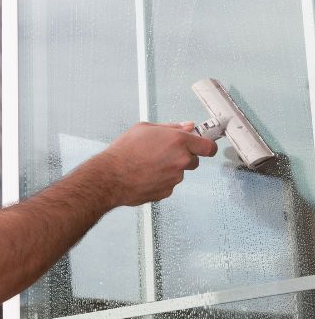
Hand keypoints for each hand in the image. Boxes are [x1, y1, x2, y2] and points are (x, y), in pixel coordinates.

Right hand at [101, 121, 216, 205]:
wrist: (110, 177)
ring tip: (147, 164)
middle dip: (183, 157)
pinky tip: (145, 175)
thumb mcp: (144, 128)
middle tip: (163, 154)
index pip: (208, 146)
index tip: (205, 146)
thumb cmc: (123, 152)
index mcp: (178, 141)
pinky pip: (168, 184)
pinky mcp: (167, 191)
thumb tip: (186, 127)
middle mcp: (180, 160)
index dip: (207, 146)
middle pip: (194, 160)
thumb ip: (170, 127)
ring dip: (169, 169)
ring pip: (179, 173)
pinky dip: (160, 180)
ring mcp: (174, 178)